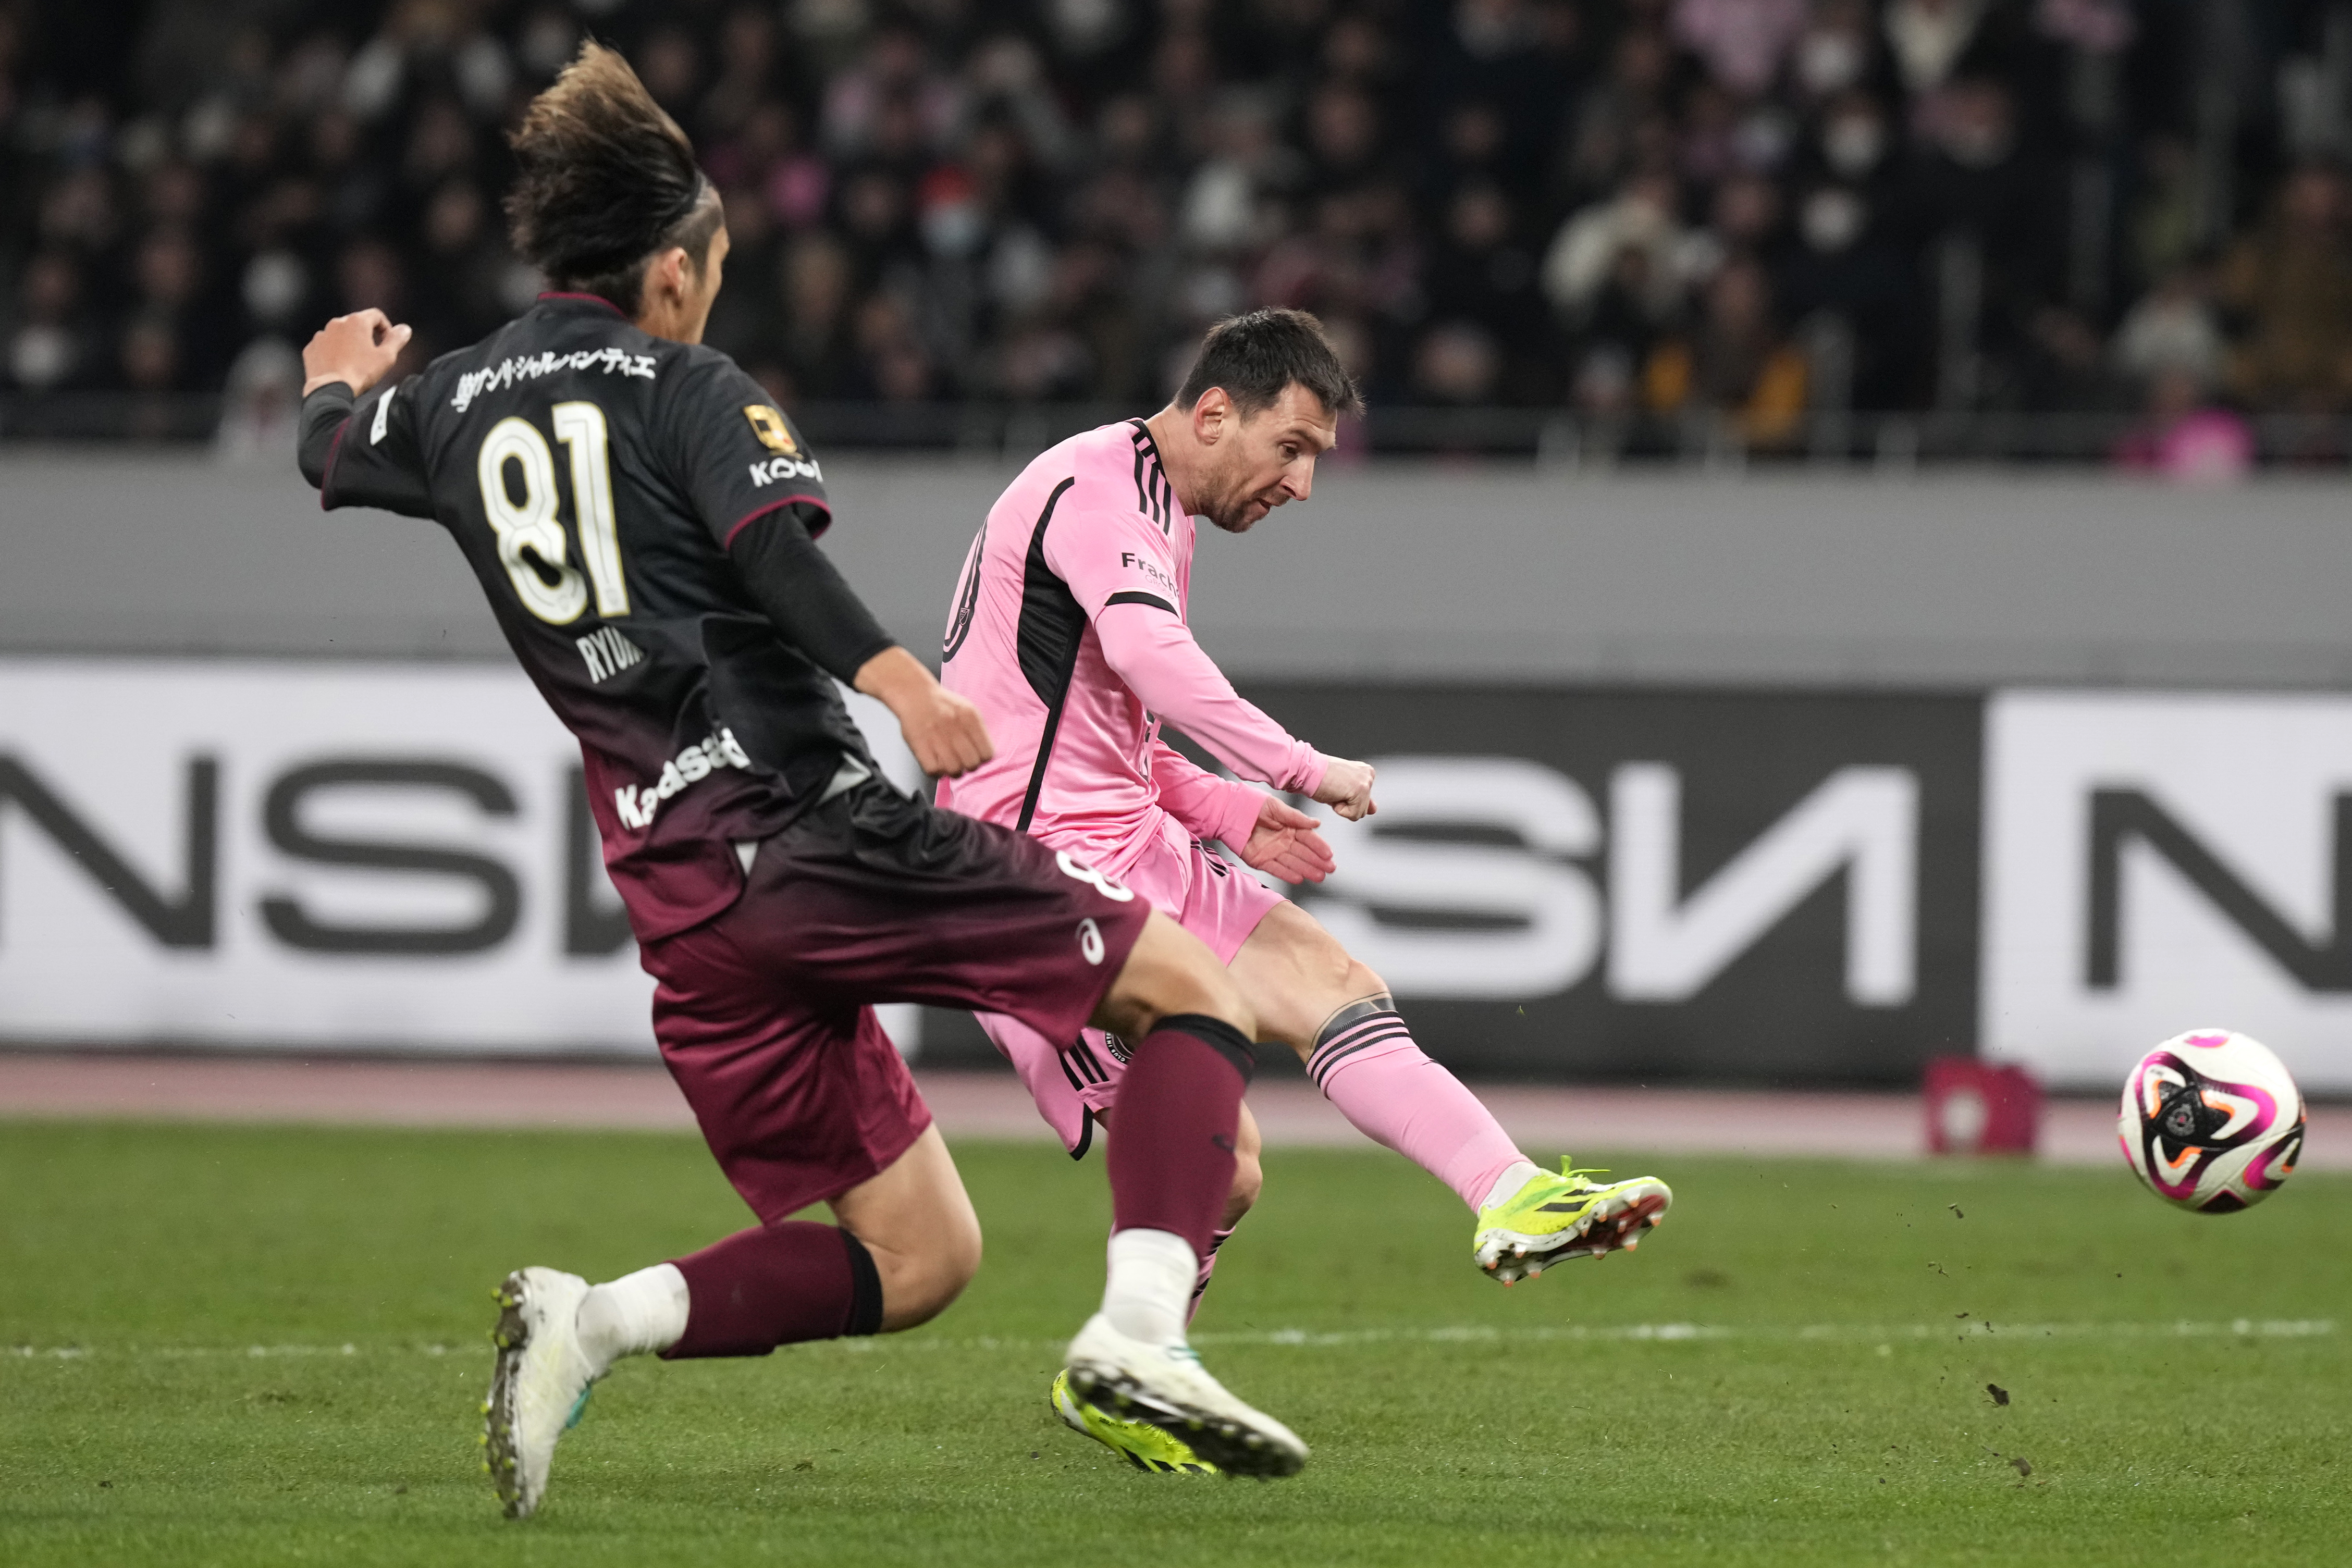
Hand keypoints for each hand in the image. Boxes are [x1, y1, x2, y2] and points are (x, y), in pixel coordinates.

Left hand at [302, 309, 410, 397]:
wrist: (330, 389)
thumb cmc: (360, 373)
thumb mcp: (386, 357)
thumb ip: (396, 339)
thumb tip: (404, 329)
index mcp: (357, 321)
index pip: (376, 315)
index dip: (385, 328)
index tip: (387, 342)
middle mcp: (337, 323)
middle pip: (357, 324)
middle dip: (366, 336)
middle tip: (372, 355)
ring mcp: (322, 335)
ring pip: (340, 334)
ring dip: (348, 344)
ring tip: (354, 363)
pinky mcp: (311, 348)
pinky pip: (325, 346)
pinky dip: (333, 352)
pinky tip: (339, 366)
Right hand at [855, 646, 994, 776]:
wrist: (914, 695)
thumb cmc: (941, 704)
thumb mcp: (967, 710)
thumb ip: (978, 731)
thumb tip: (985, 755)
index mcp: (970, 718)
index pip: (987, 753)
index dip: (981, 758)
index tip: (976, 756)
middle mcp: (955, 728)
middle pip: (972, 764)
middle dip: (967, 766)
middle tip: (961, 761)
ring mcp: (937, 737)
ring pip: (954, 770)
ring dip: (951, 770)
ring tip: (947, 763)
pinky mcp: (920, 745)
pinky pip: (934, 770)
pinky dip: (936, 771)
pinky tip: (935, 762)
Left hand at [1236, 794, 1335, 883]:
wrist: (1227, 811)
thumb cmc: (1252, 804)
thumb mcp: (1276, 807)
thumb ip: (1295, 817)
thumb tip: (1316, 824)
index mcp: (1289, 827)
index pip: (1308, 838)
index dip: (1319, 846)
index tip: (1329, 854)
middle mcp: (1283, 841)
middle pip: (1303, 853)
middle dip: (1317, 861)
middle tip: (1330, 869)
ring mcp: (1272, 851)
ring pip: (1292, 863)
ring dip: (1306, 870)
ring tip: (1319, 877)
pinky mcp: (1260, 860)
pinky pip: (1275, 869)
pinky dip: (1286, 874)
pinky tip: (1299, 878)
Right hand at [1311, 755, 1376, 821]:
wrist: (1306, 771)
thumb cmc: (1319, 779)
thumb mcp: (1343, 789)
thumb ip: (1361, 799)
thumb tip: (1373, 810)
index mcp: (1365, 772)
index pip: (1364, 801)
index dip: (1346, 800)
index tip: (1336, 787)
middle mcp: (1368, 775)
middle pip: (1364, 808)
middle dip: (1346, 804)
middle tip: (1334, 789)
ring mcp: (1366, 782)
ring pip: (1360, 813)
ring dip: (1343, 807)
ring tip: (1334, 791)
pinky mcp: (1361, 790)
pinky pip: (1354, 815)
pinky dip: (1340, 810)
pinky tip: (1334, 794)